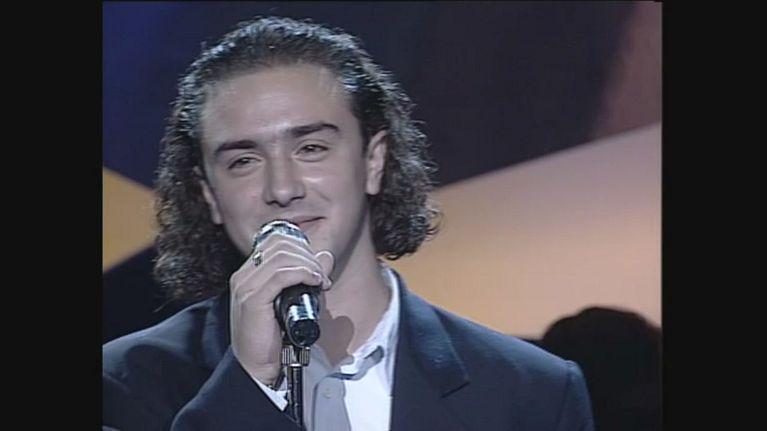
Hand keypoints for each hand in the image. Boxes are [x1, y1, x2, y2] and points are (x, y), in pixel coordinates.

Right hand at [229, 231, 333, 385]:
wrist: (255, 369)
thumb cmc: (272, 339)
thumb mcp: (291, 302)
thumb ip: (305, 278)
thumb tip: (325, 257)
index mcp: (249, 274)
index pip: (276, 242)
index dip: (302, 247)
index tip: (317, 266)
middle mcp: (243, 276)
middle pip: (281, 245)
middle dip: (308, 256)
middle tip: (323, 275)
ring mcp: (245, 286)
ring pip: (283, 257)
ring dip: (309, 265)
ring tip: (321, 280)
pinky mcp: (252, 300)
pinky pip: (281, 275)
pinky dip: (303, 274)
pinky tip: (314, 281)